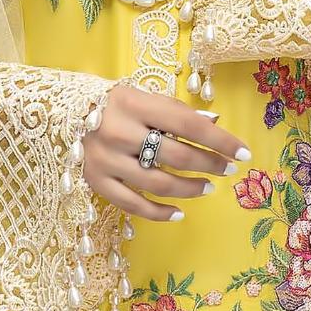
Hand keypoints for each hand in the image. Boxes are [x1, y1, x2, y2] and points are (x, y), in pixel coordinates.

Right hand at [82, 82, 251, 222]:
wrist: (67, 112)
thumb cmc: (119, 105)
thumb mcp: (147, 98)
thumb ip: (177, 113)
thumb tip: (215, 126)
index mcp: (136, 104)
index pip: (188, 124)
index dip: (220, 140)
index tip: (243, 153)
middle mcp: (119, 131)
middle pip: (175, 155)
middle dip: (209, 165)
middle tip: (227, 170)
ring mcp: (106, 160)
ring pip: (157, 183)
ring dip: (189, 189)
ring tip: (208, 188)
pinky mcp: (96, 182)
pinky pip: (132, 205)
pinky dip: (159, 212)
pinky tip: (178, 213)